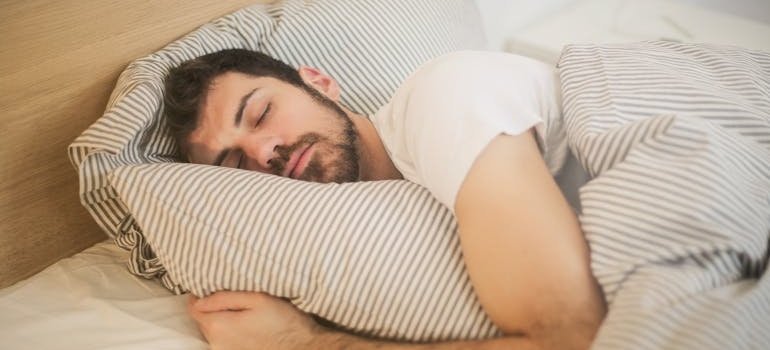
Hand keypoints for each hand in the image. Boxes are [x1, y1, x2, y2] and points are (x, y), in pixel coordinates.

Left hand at [188, 291, 321, 349]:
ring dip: (222, 320)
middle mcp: (216, 344)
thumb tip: (200, 298)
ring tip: (243, 313)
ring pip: (213, 331)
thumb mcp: (256, 299)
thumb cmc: (283, 321)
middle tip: (234, 299)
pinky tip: (247, 327)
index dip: (200, 295)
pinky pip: (224, 341)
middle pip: (203, 320)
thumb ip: (224, 298)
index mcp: (219, 326)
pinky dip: (230, 332)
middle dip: (213, 308)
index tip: (212, 288)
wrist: (302, 347)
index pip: (194, 308)